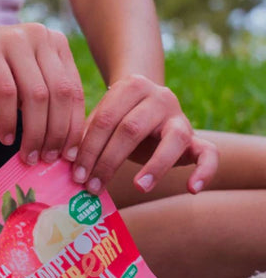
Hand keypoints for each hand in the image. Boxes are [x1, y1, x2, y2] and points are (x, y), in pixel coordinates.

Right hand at [0, 22, 84, 164]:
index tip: (69, 154)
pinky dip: (7, 121)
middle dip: (56, 133)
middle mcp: (39, 36)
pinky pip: (5, 93)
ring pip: (36, 96)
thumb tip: (62, 145)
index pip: (74, 90)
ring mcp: (14, 39)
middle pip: (60, 94)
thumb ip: (44, 102)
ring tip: (27, 155)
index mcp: (55, 43)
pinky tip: (5, 138)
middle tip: (47, 158)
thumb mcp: (23, 81)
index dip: (74, 126)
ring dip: (34, 132)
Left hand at [72, 74, 218, 194]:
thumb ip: (88, 136)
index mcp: (130, 87)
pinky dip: (205, 172)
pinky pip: (210, 152)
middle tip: (92, 186)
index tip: (76, 174)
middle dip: (108, 161)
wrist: (147, 104)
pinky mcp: (196, 136)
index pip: (105, 119)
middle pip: (132, 129)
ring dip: (153, 166)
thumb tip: (67, 166)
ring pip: (172, 139)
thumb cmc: (118, 118)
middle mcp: (158, 96)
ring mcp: (179, 116)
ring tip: (137, 187)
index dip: (88, 148)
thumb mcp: (102, 120)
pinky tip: (191, 190)